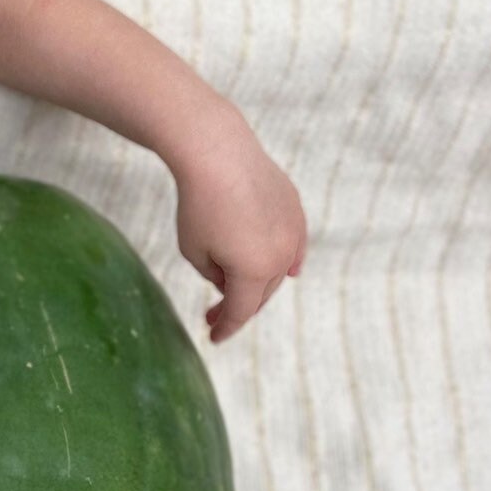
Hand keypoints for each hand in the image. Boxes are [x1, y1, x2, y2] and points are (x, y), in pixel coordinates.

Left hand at [171, 115, 306, 343]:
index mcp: (253, 272)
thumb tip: (233, 282)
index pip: (240, 312)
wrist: (218, 153)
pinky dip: (286, 262)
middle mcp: (280, 257)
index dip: (226, 328)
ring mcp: (293, 233)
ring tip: (242, 296)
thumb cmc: (198, 204)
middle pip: (260, 295)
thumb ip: (216, 276)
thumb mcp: (195, 251)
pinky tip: (287, 273)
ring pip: (278, 271)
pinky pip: (293, 246)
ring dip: (260, 285)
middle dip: (238, 308)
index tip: (213, 337)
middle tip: (215, 316)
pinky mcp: (295, 211)